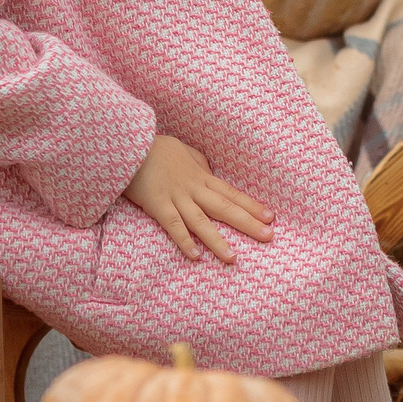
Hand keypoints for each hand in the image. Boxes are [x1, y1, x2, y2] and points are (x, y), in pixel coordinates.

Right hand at [124, 134, 274, 262]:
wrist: (133, 143)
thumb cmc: (157, 148)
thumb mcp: (185, 151)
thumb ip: (199, 163)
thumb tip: (209, 171)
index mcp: (202, 176)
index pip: (232, 193)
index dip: (251, 205)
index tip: (270, 216)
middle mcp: (194, 188)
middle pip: (225, 208)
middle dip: (248, 223)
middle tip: (268, 236)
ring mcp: (176, 197)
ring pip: (201, 222)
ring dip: (218, 240)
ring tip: (233, 258)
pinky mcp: (157, 204)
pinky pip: (173, 225)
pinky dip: (184, 240)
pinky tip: (195, 256)